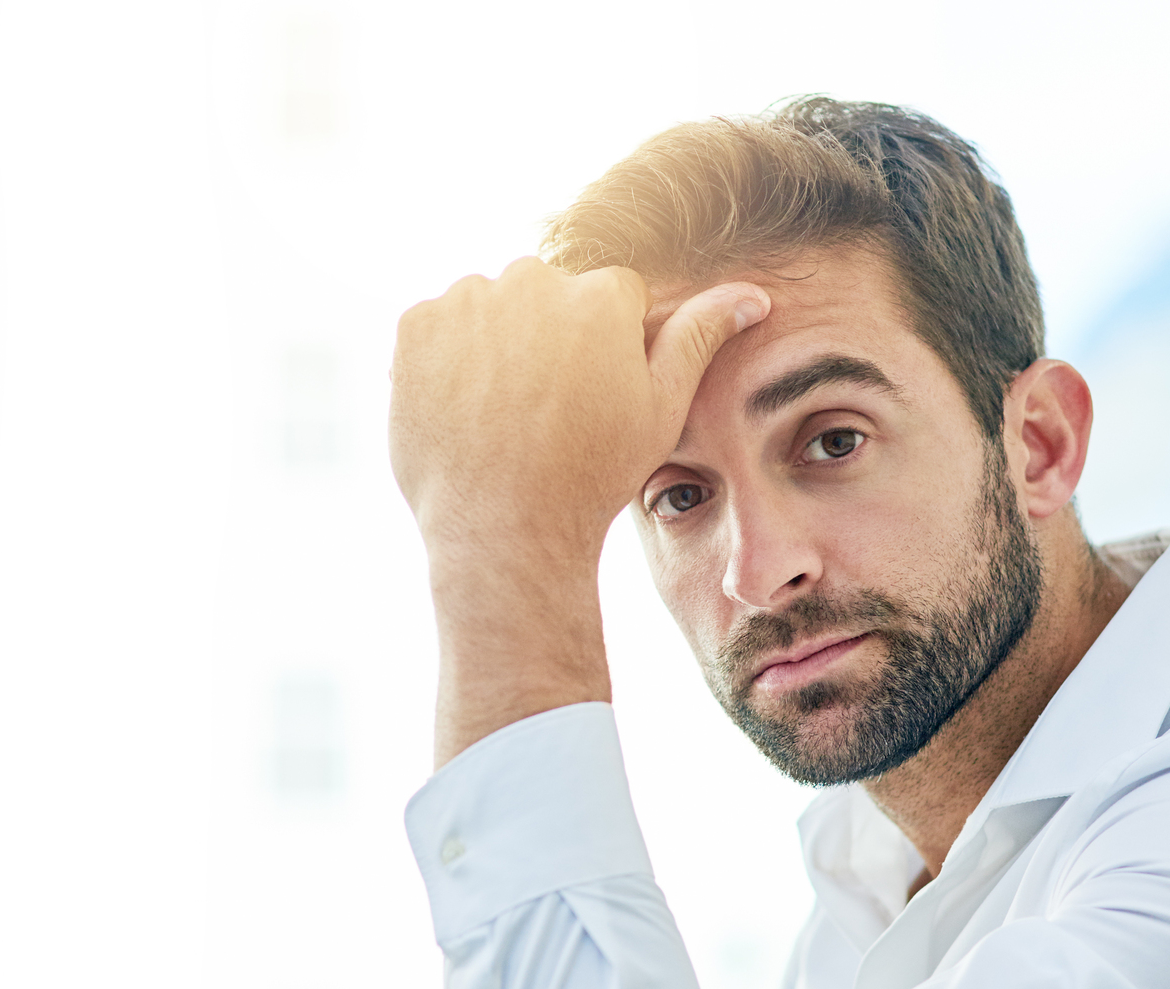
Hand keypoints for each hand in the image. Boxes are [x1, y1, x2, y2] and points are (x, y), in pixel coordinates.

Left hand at [390, 258, 768, 763]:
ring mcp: (467, 302)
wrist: (503, 528)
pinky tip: (468, 409)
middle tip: (547, 411)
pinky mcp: (416, 328)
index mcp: (600, 295)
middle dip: (549, 337)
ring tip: (505, 413)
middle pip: (547, 295)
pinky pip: (438, 326)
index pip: (608, 299)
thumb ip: (700, 338)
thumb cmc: (592, 474)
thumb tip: (753, 293)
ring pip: (492, 307)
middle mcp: (532, 281)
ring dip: (497, 342)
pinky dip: (448, 359)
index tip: (591, 401)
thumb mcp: (661, 408)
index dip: (604, 352)